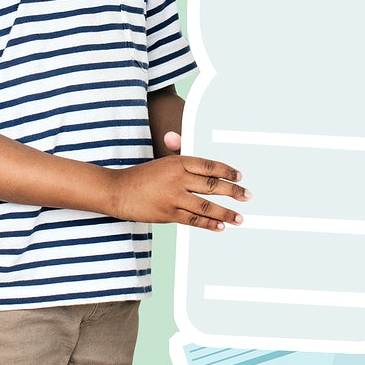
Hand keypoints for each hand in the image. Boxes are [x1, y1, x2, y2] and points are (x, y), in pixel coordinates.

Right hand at [111, 132, 249, 228]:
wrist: (117, 191)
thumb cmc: (141, 177)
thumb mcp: (162, 162)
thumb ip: (179, 154)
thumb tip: (181, 138)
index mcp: (177, 162)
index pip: (209, 166)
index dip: (227, 171)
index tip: (239, 176)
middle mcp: (177, 178)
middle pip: (212, 185)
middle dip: (233, 192)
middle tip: (247, 196)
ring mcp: (173, 197)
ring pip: (206, 205)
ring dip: (226, 213)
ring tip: (239, 218)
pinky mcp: (168, 214)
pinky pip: (193, 220)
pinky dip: (209, 223)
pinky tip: (220, 226)